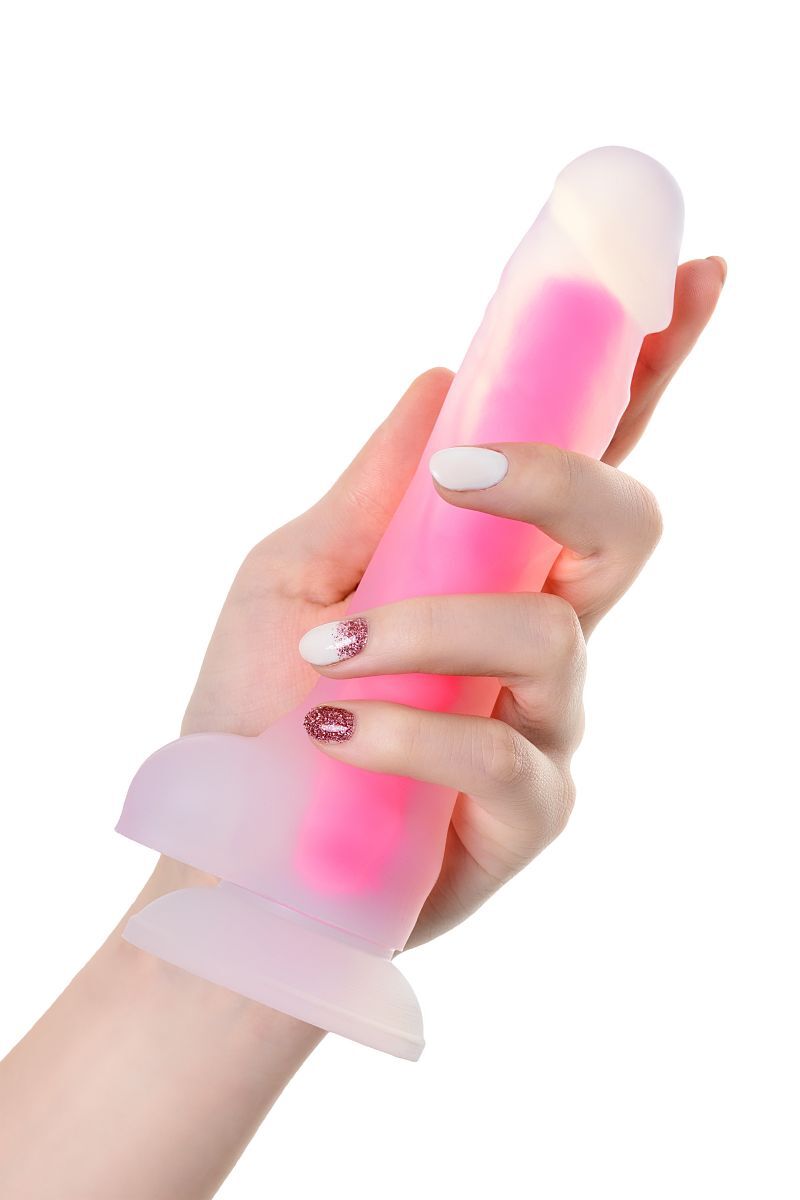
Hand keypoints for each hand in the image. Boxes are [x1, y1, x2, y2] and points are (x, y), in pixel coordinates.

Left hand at [172, 257, 724, 947]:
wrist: (235, 861)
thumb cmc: (257, 712)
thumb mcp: (298, 575)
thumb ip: (380, 489)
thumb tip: (444, 376)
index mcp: (490, 563)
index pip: (591, 454)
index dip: (649, 371)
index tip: (691, 280)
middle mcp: (538, 631)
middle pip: (627, 525)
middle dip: (566, 478)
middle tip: (468, 474)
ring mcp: (544, 723)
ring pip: (550, 634)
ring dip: (430, 629)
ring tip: (332, 655)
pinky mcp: (531, 814)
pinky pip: (504, 755)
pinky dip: (410, 734)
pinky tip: (337, 738)